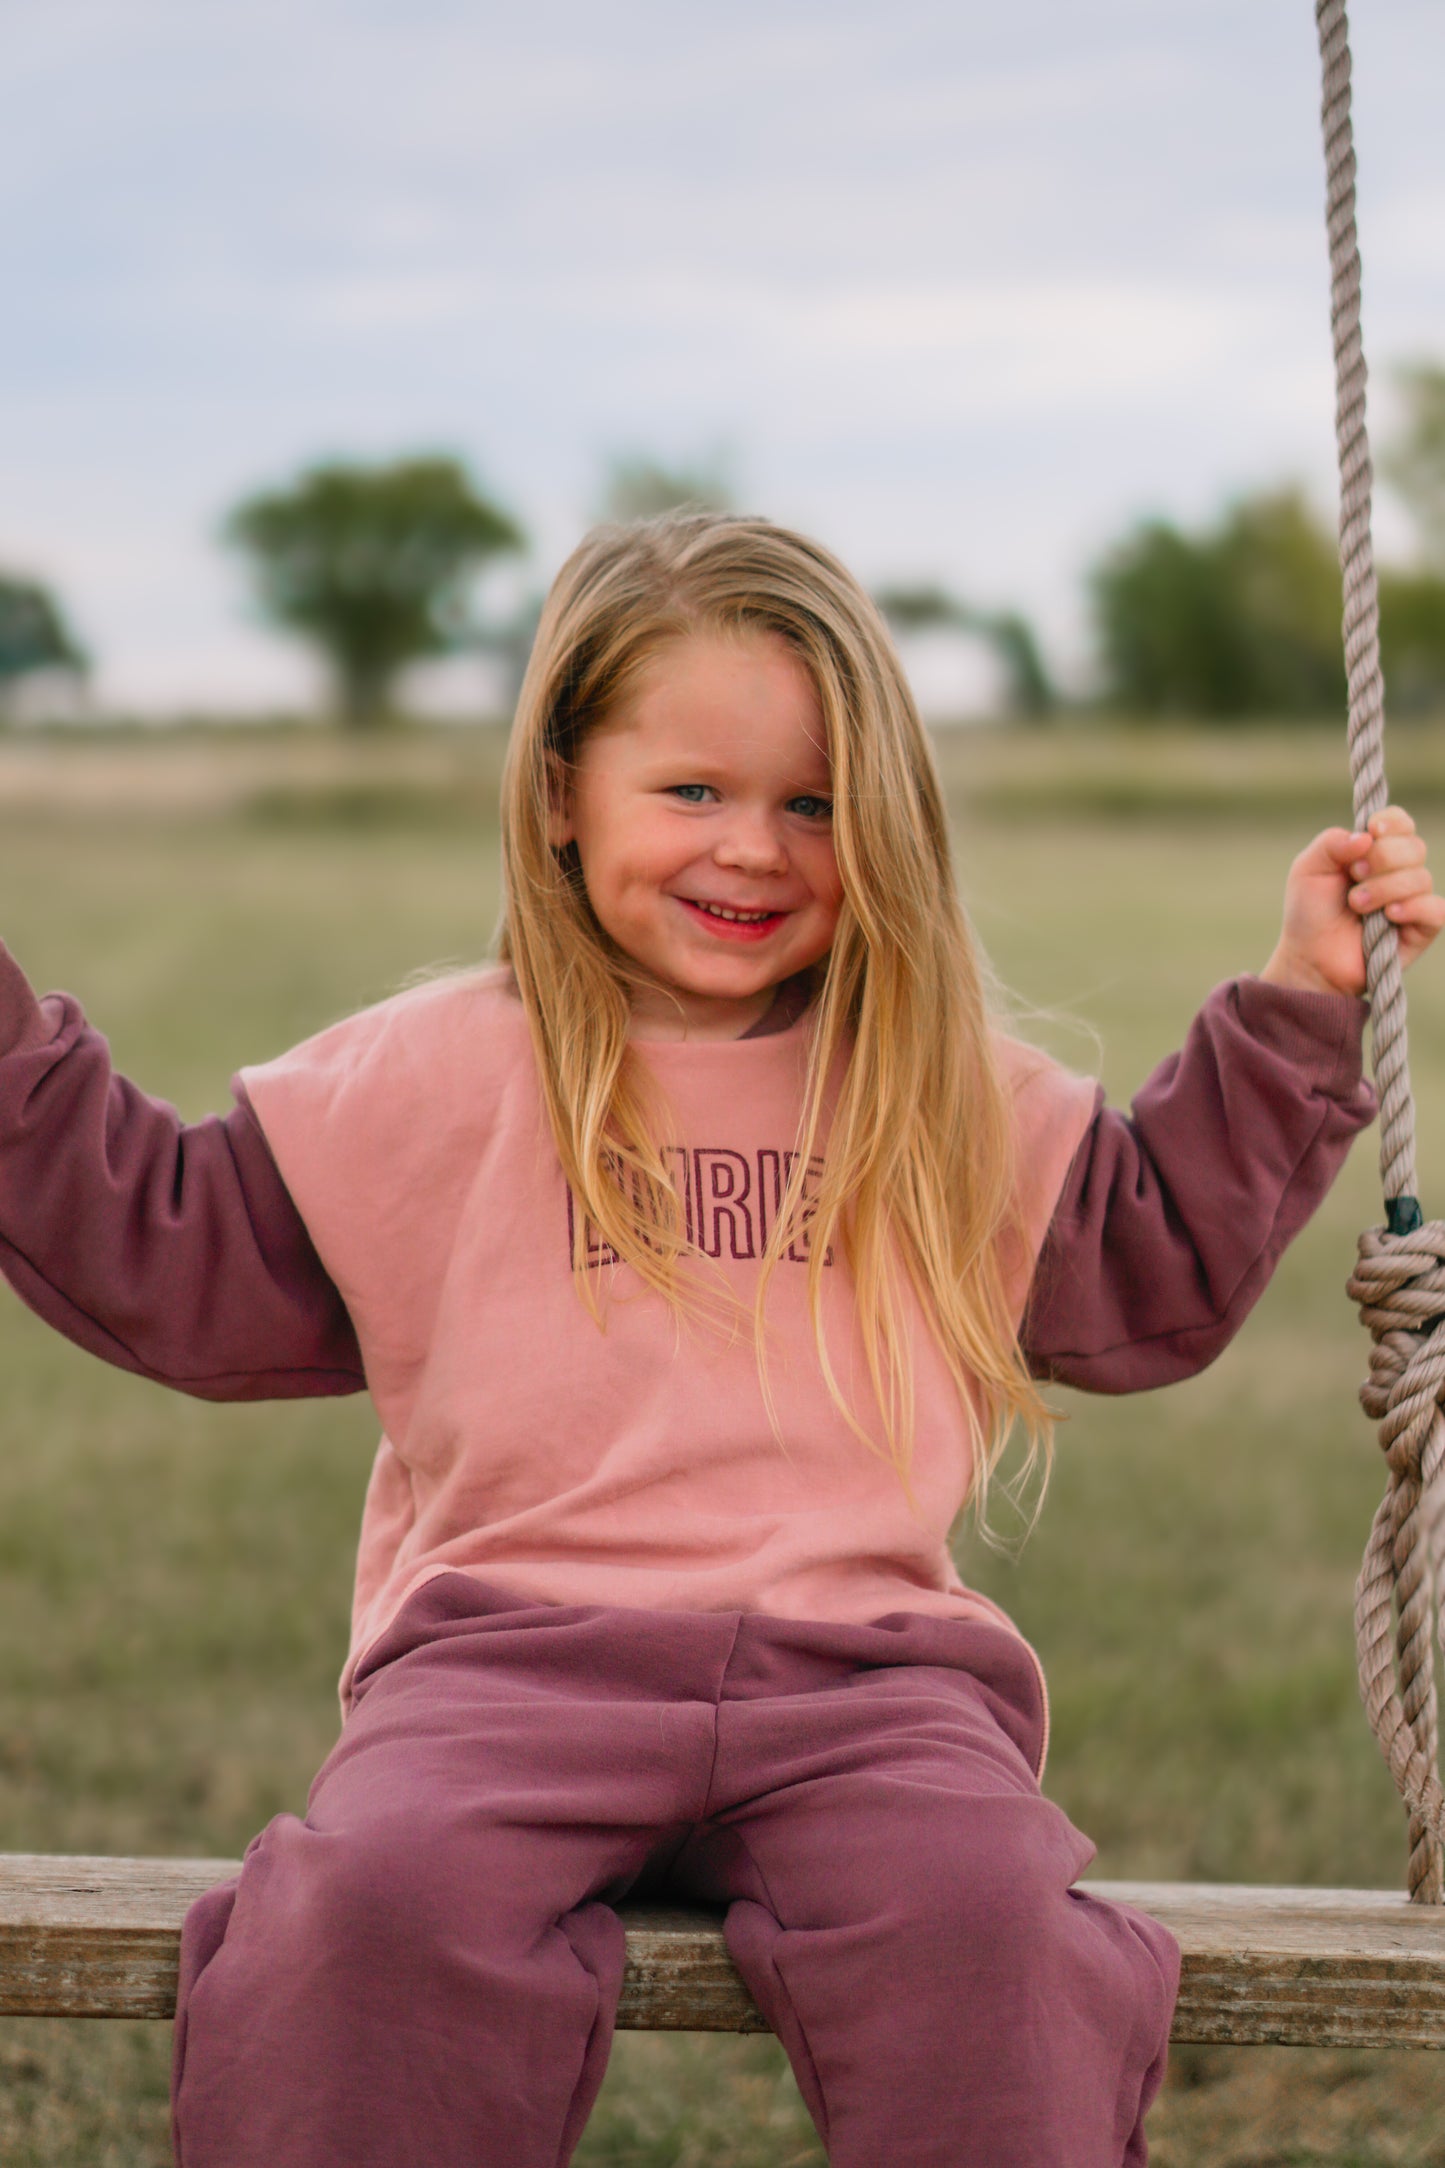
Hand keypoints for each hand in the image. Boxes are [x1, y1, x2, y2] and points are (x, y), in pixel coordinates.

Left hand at [1260, 806, 1444, 996]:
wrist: (1310, 958)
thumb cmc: (1309, 913)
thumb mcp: (1308, 869)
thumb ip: (1330, 843)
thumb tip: (1366, 836)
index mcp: (1374, 851)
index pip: (1401, 823)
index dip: (1392, 822)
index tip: (1373, 830)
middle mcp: (1398, 872)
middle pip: (1414, 847)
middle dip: (1382, 859)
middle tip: (1355, 876)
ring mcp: (1413, 900)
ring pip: (1421, 878)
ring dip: (1384, 889)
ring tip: (1357, 906)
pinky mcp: (1421, 929)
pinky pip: (1437, 910)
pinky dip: (1414, 908)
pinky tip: (1390, 916)